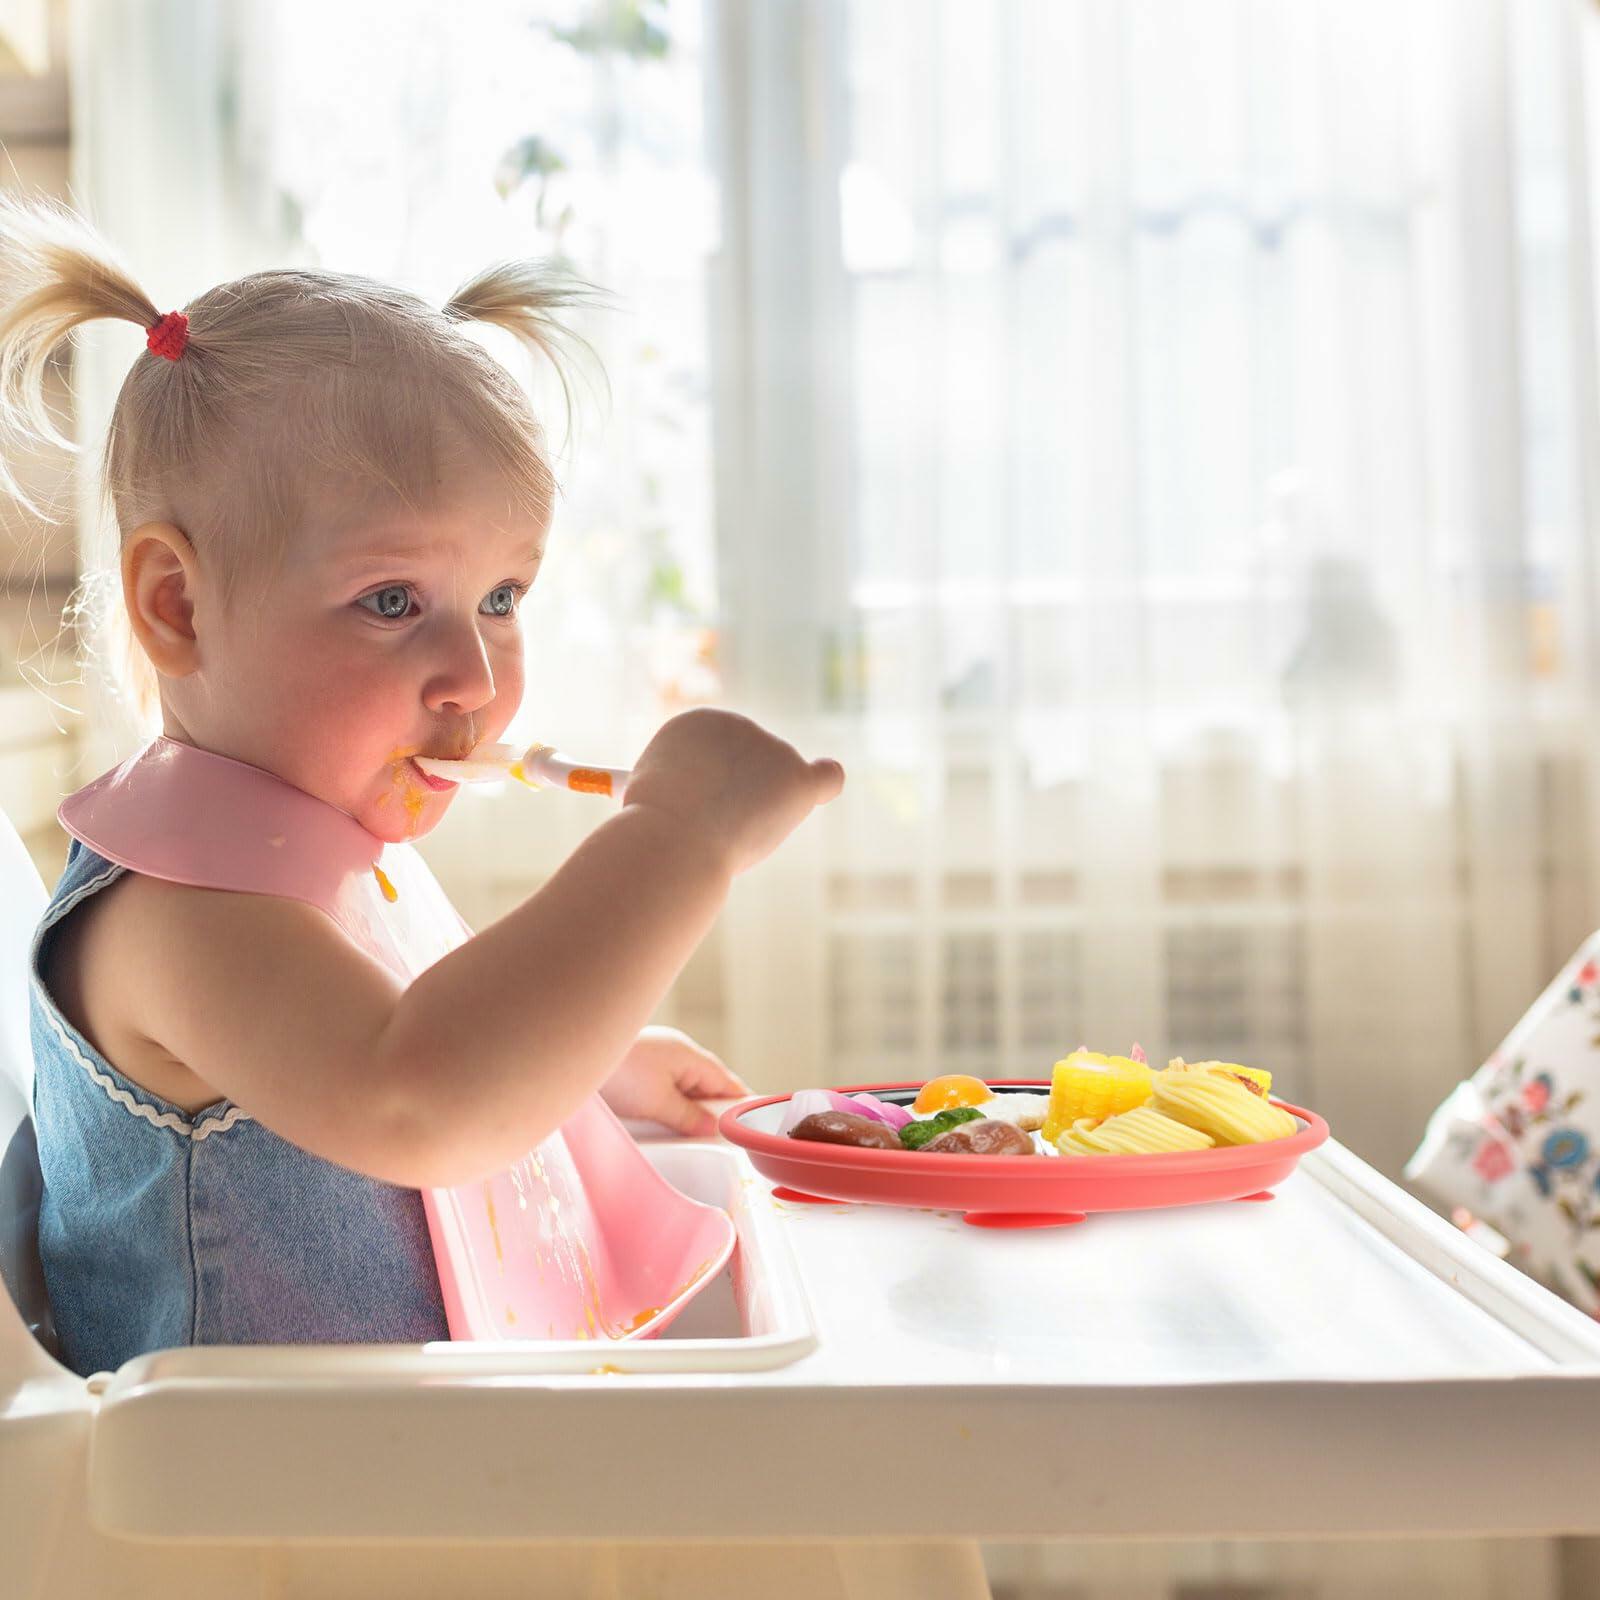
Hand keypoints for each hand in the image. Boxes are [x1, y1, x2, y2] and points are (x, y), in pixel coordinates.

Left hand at [599, 1024, 751, 1136]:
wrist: (572, 1055)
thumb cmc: (617, 1073)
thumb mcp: (658, 1102)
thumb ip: (689, 1117)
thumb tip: (712, 1127)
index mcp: (690, 1057)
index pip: (727, 1083)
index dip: (740, 1105)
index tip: (751, 1125)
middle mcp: (675, 1055)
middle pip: (706, 1088)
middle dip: (711, 1113)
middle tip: (719, 1141)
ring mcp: (656, 1061)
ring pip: (683, 1091)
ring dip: (686, 1111)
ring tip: (689, 1137)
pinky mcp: (637, 1070)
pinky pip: (664, 1091)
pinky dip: (668, 1107)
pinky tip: (662, 1124)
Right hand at [624, 707, 844, 877]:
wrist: (671, 837)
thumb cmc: (653, 829)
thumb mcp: (658, 800)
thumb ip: (693, 796)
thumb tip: (716, 811)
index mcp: (695, 724)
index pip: (713, 760)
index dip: (704, 793)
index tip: (685, 814)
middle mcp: (737, 724)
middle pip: (748, 774)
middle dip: (734, 806)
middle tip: (706, 832)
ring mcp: (771, 749)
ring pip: (775, 794)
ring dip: (757, 820)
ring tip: (727, 835)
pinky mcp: (796, 778)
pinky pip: (825, 777)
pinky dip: (825, 783)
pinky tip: (825, 784)